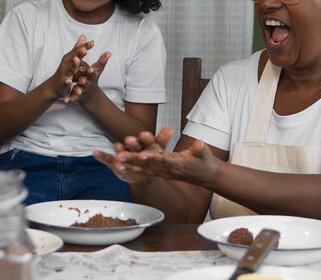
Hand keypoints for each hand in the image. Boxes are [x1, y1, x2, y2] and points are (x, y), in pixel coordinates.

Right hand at [50, 35, 93, 97]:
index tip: (93, 42)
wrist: (55, 85)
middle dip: (79, 53)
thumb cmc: (65, 69)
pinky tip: (70, 81)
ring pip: (70, 69)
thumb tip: (83, 36)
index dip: (85, 46)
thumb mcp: (71, 58)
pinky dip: (67, 82)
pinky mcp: (63, 83)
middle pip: (74, 57)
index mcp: (70, 57)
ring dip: (73, 64)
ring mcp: (64, 73)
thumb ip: (78, 48)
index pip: (78, 50)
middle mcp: (66, 64)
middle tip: (85, 49)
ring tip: (77, 60)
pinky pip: (65, 82)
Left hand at [64, 51, 109, 103]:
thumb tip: (109, 52)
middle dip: (84, 81)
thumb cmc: (93, 79)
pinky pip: (72, 98)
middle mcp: (87, 85)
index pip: (92, 74)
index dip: (91, 72)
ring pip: (79, 91)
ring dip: (77, 90)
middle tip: (82, 79)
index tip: (90, 69)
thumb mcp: (97, 71)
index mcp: (91, 77)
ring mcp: (81, 91)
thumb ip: (102, 62)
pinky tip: (65, 100)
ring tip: (76, 90)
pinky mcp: (76, 97)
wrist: (90, 95)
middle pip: (86, 83)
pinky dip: (69, 99)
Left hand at [96, 128, 218, 186]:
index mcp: (176, 164)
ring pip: (142, 169)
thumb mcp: (205, 154)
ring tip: (115, 162)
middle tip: (120, 157)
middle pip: (147, 165)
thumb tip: (200, 144)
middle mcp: (166, 169)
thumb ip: (201, 149)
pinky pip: (142, 171)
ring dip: (128, 166)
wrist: (204, 175)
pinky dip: (131, 168)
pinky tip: (118, 166)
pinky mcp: (158, 172)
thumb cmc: (204, 162)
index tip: (142, 154)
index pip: (162, 159)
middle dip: (134, 161)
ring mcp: (161, 172)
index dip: (152, 157)